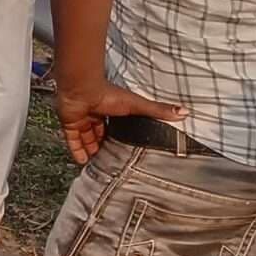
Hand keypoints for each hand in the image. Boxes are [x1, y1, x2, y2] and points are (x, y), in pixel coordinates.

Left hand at [54, 77, 186, 163]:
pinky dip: (77, 151)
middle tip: (110, 161)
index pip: (114, 126)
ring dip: (91, 150)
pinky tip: (83, 163)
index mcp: (110, 109)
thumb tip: (185, 112)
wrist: (81, 89)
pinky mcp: (70, 125)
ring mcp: (81, 120)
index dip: (118, 136)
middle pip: (99, 133)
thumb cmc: (109, 94)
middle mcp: (94, 115)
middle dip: (103, 145)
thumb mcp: (137, 105)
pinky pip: (72, 141)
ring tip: (99, 166)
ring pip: (86, 139)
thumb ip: (158, 110)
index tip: (124, 149)